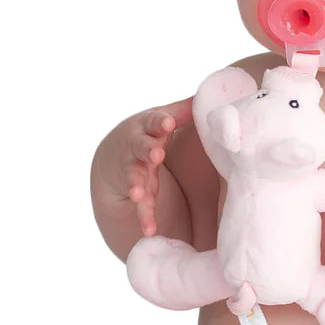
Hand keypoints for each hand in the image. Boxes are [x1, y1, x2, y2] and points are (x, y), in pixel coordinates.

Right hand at [122, 98, 192, 236]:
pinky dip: (144, 218)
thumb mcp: (163, 119)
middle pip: (140, 147)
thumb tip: (208, 94)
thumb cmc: (149, 131)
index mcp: (147, 127)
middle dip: (147, 150)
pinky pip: (140, 206)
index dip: (160, 121)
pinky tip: (149, 231)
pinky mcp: (136, 192)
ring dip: (136, 186)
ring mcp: (134, 171)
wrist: (115, 153)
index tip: (169, 122)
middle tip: (156, 154)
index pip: (153, 120)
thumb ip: (183, 110)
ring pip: (134, 178)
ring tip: (138, 195)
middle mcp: (137, 148)